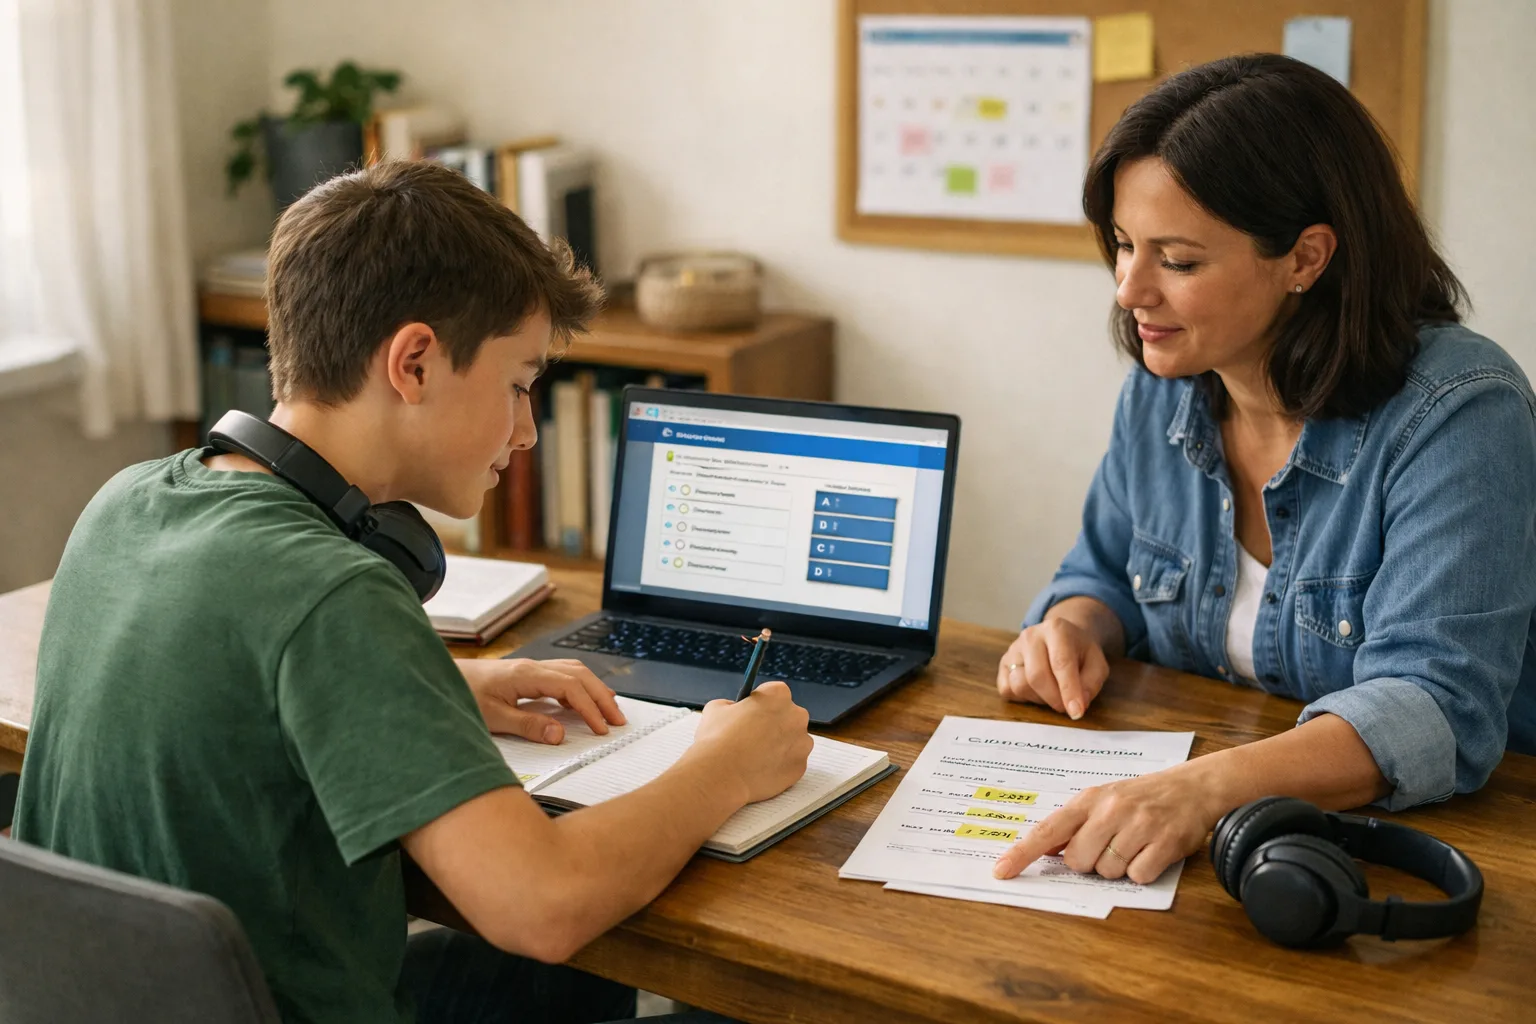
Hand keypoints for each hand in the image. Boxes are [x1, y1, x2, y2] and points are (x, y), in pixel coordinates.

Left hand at [457, 658, 626, 743]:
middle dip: (602, 698)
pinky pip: (563, 675)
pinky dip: (580, 687)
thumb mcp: (492, 717)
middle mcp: (534, 667)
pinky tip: (582, 703)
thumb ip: (527, 726)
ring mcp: (532, 668)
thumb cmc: (463, 696)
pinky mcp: (528, 674)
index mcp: (527, 675)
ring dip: (594, 689)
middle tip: (618, 721)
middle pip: (580, 675)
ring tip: (609, 710)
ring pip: (574, 671)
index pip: (571, 688)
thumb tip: (560, 734)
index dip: (590, 709)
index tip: (602, 729)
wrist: (441, 678)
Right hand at [689, 681, 812, 804]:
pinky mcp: (800, 767)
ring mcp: (801, 743)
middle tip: (754, 737)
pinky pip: (792, 763)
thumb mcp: (717, 708)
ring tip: (756, 756)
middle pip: (789, 716)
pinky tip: (761, 770)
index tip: (752, 713)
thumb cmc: (716, 740)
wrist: (720, 776)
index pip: (775, 693)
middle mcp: (796, 716)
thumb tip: (736, 710)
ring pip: (794, 741)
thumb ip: (733, 705)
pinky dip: (780, 766)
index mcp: (778, 695)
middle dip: (775, 724)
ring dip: (781, 745)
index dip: (762, 704)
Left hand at [992, 763, 1220, 884]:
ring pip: (1106, 871)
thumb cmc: (1142, 797)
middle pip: (1077, 860)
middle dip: (1089, 862)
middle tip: (1110, 845)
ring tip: (1134, 845)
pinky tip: (1151, 852)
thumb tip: (1046, 850)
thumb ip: (1075, 824)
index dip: (1023, 853)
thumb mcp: (1103, 800)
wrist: (1192, 787)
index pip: (1048, 829)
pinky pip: (1138, 876)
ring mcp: (1138, 825)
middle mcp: (1110, 809)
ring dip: (1118, 868)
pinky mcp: (1164, 843)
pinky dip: (1143, 872)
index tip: (1001, 871)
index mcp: (1089, 799)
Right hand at [996, 618, 1108, 719]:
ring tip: (1052, 692)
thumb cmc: (1080, 653)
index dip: (1069, 690)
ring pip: (1019, 684)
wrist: (1061, 638)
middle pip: (1037, 676)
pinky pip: (1007, 690)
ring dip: (1039, 698)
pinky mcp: (1003, 663)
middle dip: (1054, 698)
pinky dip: (1023, 698)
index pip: (1061, 663)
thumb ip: (1091, 684)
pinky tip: (1036, 690)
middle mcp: (1031, 636)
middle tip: (1066, 707)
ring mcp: (1013, 649)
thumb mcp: (1097, 664)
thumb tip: (1078, 705)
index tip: (1076, 712)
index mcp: (1057, 629)